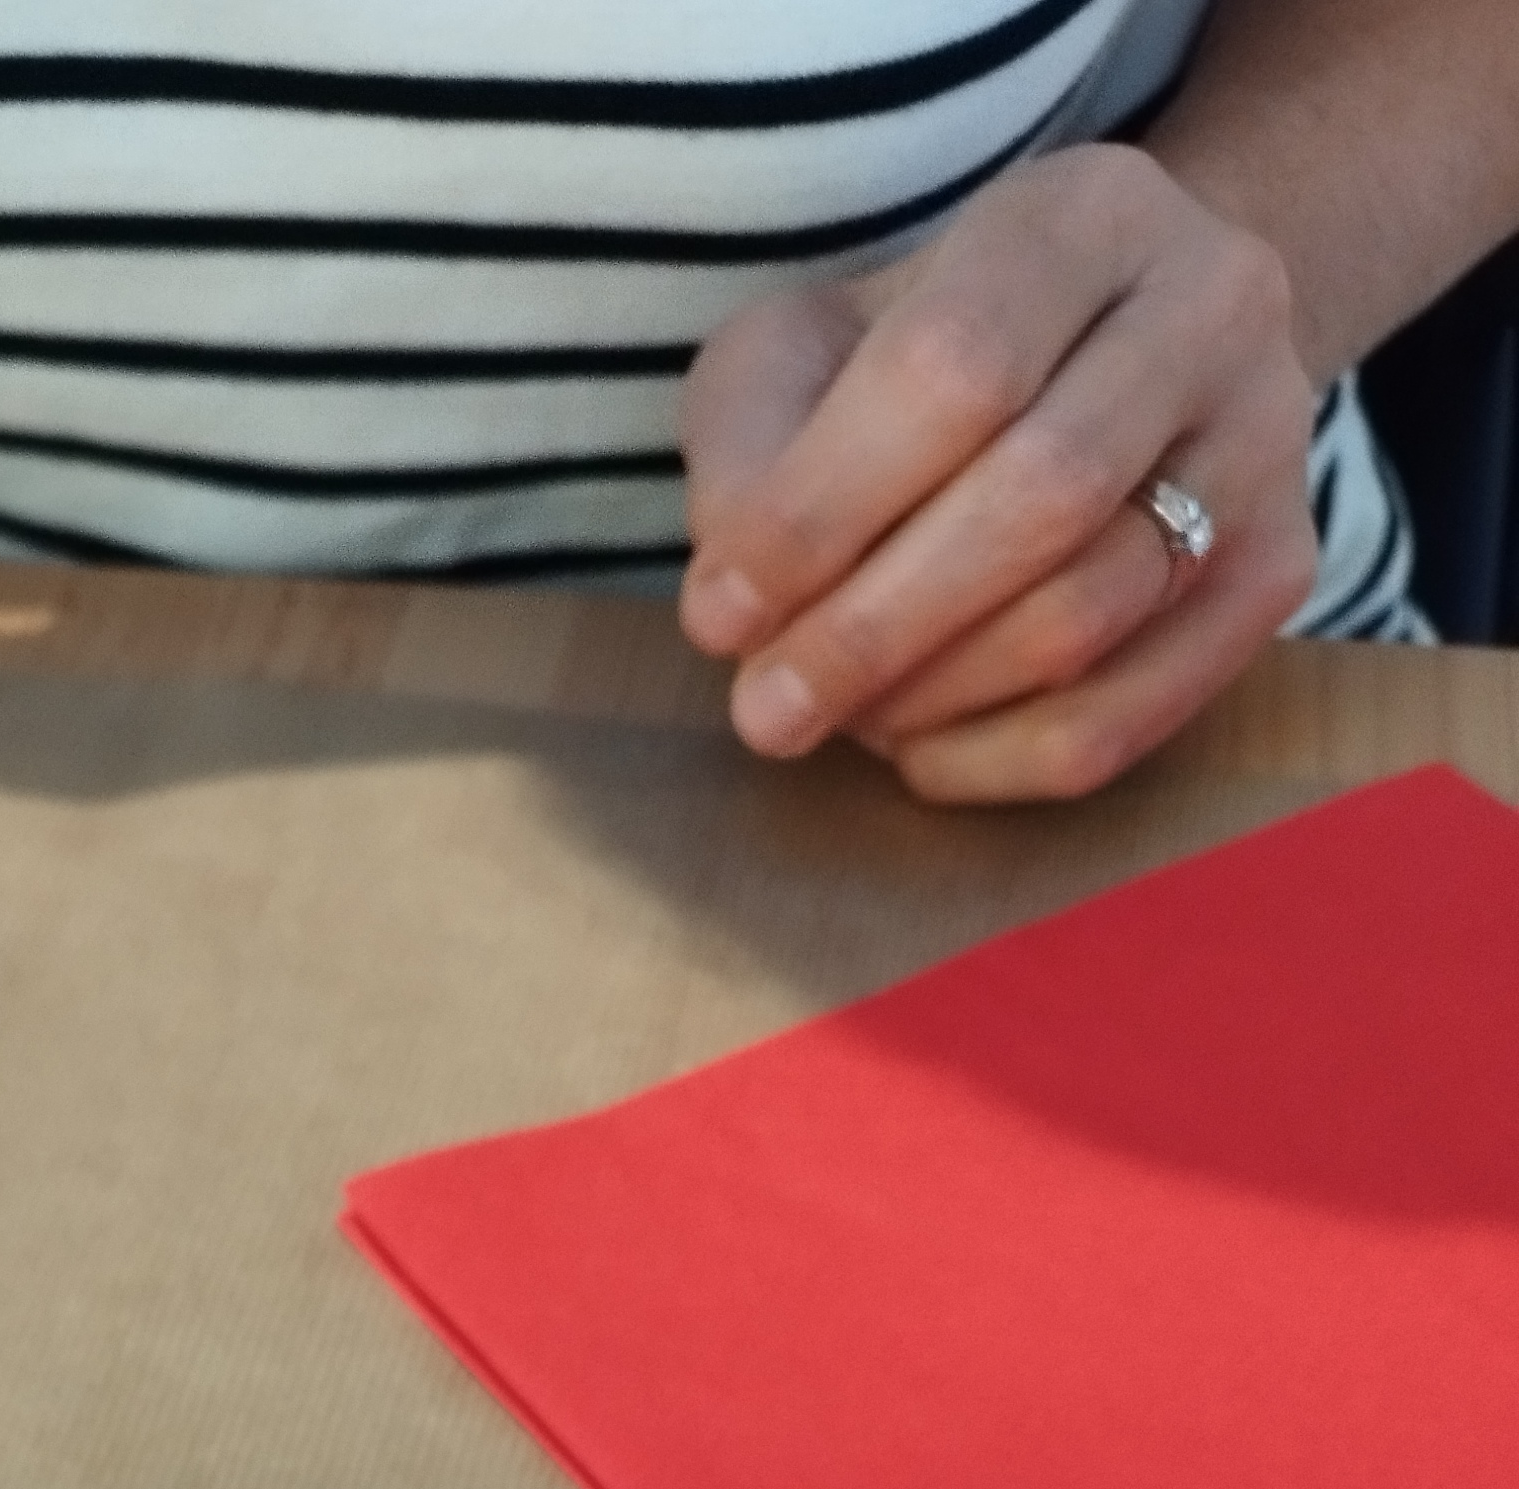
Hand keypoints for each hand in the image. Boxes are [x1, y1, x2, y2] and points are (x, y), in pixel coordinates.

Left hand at [677, 145, 1319, 803]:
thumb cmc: (924, 357)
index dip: (822, 511)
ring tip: (842, 714)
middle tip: (764, 713)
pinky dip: (1000, 758)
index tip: (719, 614)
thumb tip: (738, 600)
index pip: (954, 367)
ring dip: (934, 696)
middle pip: (1040, 497)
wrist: (1118, 350)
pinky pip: (1134, 713)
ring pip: (1091, 615)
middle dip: (874, 629)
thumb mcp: (808, 347)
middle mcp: (1210, 306)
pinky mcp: (1285, 569)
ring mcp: (1269, 441)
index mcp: (1086, 214)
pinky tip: (920, 748)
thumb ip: (751, 441)